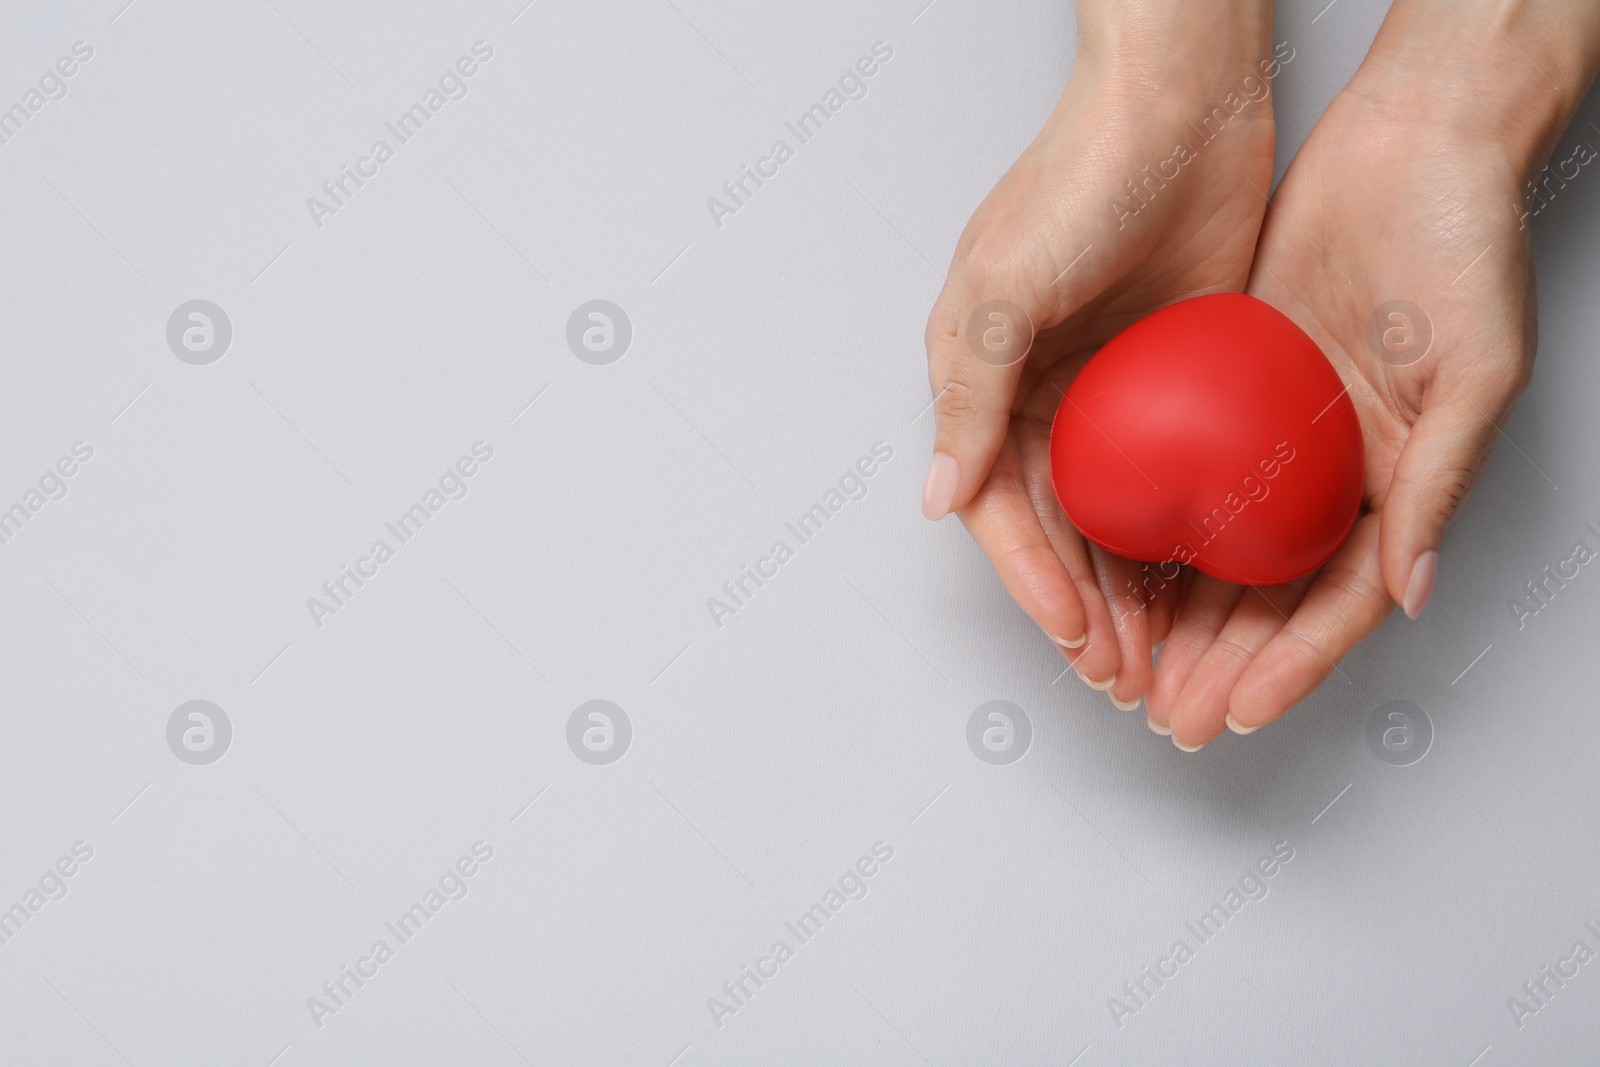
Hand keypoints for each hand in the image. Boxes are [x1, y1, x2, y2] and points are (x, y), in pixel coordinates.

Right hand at [923, 3, 1277, 705]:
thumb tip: (938, 498)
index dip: (1033, 581)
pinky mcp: (1176, 380)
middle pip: (1058, 530)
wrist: (1185, 103)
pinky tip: (1202, 581)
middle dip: (1087, 607)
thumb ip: (966, 394)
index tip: (1077, 638)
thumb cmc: (1080, 176)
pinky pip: (1174, 479)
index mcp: (984, 379)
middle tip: (1125, 673)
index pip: (1001, 508)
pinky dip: (1181, 537)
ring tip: (1163, 654)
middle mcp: (1039, 394)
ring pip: (1118, 520)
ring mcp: (1110, 392)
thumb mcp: (1002, 286)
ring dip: (1133, 591)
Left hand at [1148, 1, 1599, 747]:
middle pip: (1269, 593)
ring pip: (1220, 548)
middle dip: (1219, 662)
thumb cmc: (1465, 240)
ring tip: (1131, 668)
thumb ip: (1436, 482)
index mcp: (1398, 480)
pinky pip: (1188, 472)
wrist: (1410, 140)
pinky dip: (1156, 526)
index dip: (1290, 664)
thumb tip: (1411, 592)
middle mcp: (1334, 470)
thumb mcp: (1475, 369)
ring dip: (1178, 615)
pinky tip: (1115, 567)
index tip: (1237, 711)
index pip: (1337, 600)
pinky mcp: (1233, 387)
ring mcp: (1280, 434)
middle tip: (1166, 714)